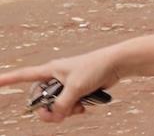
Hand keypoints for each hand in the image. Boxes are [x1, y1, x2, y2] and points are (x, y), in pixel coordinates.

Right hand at [0, 48, 119, 121]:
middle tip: (56, 117)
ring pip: (57, 105)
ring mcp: (67, 85)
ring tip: (77, 108)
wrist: (116, 64)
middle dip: (47, 110)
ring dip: (65, 111)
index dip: (8, 80)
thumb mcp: (75, 87)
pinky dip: (74, 109)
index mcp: (50, 70)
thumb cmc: (95, 68)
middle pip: (40, 99)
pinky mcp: (78, 91)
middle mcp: (56, 77)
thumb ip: (63, 103)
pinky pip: (69, 105)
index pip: (24, 75)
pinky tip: (84, 108)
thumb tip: (57, 115)